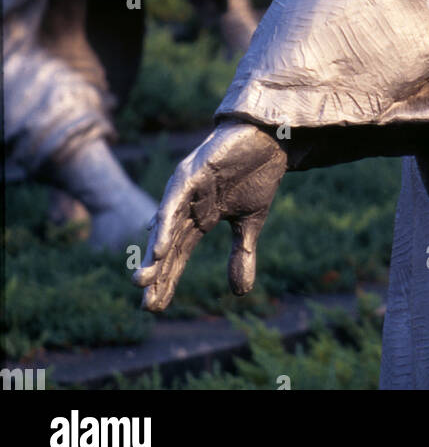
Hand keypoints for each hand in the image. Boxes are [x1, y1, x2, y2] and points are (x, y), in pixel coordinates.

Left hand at [134, 121, 286, 311]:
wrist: (270, 139)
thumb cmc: (258, 174)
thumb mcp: (251, 222)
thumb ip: (242, 254)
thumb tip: (240, 294)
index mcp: (199, 219)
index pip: (178, 256)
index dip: (166, 280)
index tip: (155, 308)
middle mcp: (187, 207)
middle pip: (167, 246)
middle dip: (155, 274)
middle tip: (145, 305)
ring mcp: (186, 189)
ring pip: (164, 226)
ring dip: (153, 253)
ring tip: (141, 281)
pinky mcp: (190, 172)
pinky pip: (173, 201)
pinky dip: (164, 224)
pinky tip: (159, 247)